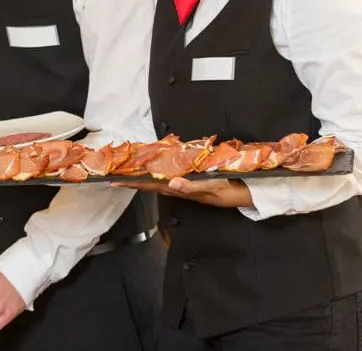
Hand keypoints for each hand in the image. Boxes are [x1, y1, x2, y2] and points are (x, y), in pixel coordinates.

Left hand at [112, 177, 252, 207]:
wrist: (247, 194)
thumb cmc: (229, 191)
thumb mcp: (212, 189)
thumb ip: (192, 187)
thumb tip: (171, 183)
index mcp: (181, 190)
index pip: (152, 186)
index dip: (134, 183)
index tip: (116, 181)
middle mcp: (180, 188)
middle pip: (152, 184)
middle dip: (134, 180)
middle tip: (115, 176)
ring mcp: (186, 185)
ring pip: (160, 181)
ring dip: (144, 177)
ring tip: (129, 172)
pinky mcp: (193, 181)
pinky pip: (171, 176)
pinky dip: (159, 171)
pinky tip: (156, 168)